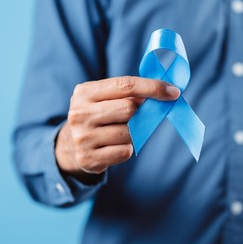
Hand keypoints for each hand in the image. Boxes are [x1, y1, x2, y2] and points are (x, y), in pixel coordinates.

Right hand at [55, 76, 179, 177]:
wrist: (69, 145)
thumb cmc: (96, 116)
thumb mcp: (103, 98)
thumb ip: (127, 94)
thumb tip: (165, 93)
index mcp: (84, 93)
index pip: (125, 85)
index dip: (152, 87)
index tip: (173, 92)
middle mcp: (80, 114)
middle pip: (129, 109)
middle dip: (141, 112)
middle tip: (139, 115)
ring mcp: (82, 138)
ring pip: (129, 133)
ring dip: (133, 133)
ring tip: (119, 131)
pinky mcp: (88, 159)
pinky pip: (125, 151)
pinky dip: (127, 148)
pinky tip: (114, 145)